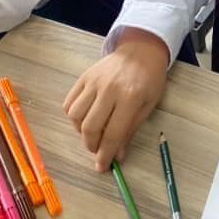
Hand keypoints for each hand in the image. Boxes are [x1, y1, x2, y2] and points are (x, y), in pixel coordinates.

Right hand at [62, 29, 168, 171]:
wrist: (140, 51)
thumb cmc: (149, 79)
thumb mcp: (148, 105)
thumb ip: (131, 129)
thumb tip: (117, 155)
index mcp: (130, 96)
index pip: (113, 133)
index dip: (106, 154)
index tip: (102, 167)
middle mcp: (108, 89)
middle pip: (90, 127)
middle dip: (92, 146)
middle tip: (98, 151)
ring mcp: (93, 81)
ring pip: (75, 116)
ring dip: (81, 132)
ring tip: (93, 134)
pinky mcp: (83, 77)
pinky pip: (69, 103)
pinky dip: (73, 116)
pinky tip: (84, 119)